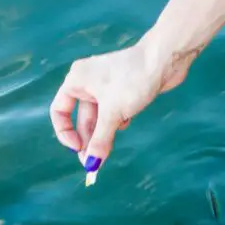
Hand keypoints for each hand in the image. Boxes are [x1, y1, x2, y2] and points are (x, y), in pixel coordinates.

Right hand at [49, 37, 190, 172]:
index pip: (59, 111)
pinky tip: (127, 122)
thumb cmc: (133, 79)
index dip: (65, 132)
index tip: (78, 148)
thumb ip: (100, 140)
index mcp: (76, 80)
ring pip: (99, 118)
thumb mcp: (112, 113)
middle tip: (94, 164)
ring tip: (108, 149)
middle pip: (81, 118)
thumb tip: (91, 165)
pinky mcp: (122, 91)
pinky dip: (117, 122)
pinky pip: (113, 113)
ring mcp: (106, 86)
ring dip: (103, 134)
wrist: (165, 59)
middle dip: (88, 140)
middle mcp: (87, 82)